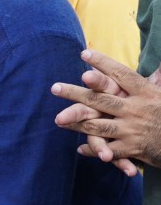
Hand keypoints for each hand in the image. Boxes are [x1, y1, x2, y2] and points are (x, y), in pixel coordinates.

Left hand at [52, 49, 160, 174]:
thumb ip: (159, 78)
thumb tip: (159, 62)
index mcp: (146, 92)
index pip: (121, 74)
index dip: (102, 63)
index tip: (84, 54)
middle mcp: (136, 109)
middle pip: (100, 99)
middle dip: (75, 93)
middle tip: (54, 87)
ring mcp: (132, 129)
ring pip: (98, 125)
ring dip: (76, 122)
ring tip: (58, 119)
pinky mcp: (132, 148)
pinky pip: (107, 149)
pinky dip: (94, 149)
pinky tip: (80, 149)